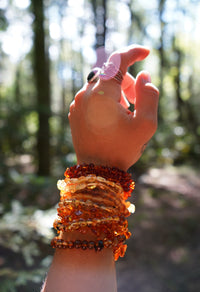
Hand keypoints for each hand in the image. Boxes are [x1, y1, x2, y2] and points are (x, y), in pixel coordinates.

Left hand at [68, 45, 158, 170]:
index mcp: (102, 94)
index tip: (145, 53)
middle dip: (127, 82)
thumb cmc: (121, 149)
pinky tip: (111, 118)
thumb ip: (149, 95)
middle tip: (136, 101)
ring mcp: (77, 103)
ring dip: (116, 92)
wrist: (96, 171)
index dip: (133, 53)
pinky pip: (91, 96)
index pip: (118, 61)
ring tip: (124, 113)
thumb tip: (144, 76)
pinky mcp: (74, 112)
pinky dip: (104, 99)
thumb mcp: (145, 124)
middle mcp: (85, 94)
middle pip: (110, 73)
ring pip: (100, 84)